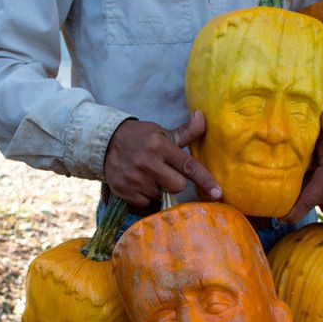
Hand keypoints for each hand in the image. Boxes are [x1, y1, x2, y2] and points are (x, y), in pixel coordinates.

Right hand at [103, 111, 222, 207]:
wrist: (104, 143)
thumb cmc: (140, 138)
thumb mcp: (162, 133)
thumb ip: (186, 132)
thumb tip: (202, 117)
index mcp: (160, 146)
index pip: (188, 166)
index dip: (204, 180)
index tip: (218, 193)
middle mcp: (147, 163)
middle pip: (178, 185)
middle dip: (175, 182)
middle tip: (164, 173)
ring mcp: (135, 179)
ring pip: (161, 196)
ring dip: (158, 190)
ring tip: (147, 177)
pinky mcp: (125, 192)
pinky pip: (146, 204)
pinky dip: (145, 198)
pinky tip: (138, 184)